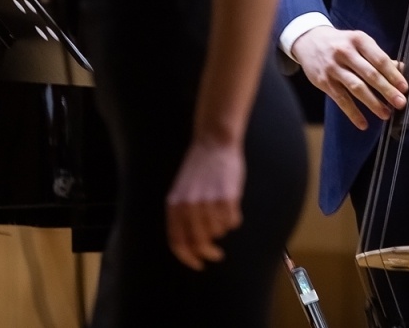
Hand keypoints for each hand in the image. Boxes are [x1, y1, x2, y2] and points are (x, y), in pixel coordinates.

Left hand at [165, 138, 244, 269]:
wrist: (214, 143)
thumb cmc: (199, 168)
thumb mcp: (181, 191)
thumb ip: (182, 215)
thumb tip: (192, 245)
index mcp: (174, 205)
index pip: (177, 242)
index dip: (188, 258)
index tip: (198, 264)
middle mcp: (189, 206)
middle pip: (199, 243)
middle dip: (209, 253)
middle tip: (216, 255)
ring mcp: (208, 202)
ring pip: (218, 232)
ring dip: (222, 228)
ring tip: (222, 211)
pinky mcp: (227, 198)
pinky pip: (232, 222)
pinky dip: (234, 218)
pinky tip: (232, 205)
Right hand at [292, 27, 407, 130]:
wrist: (309, 41)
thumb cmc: (341, 43)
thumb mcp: (358, 42)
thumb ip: (377, 56)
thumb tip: (401, 69)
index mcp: (358, 40)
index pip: (379, 59)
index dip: (393, 74)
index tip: (404, 88)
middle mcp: (345, 52)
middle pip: (370, 74)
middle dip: (387, 90)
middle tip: (400, 103)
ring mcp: (333, 67)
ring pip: (356, 87)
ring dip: (373, 103)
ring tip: (386, 114)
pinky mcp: (323, 81)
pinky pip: (341, 100)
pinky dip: (353, 113)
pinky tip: (363, 123)